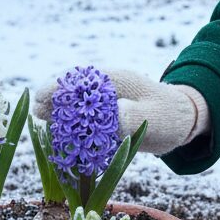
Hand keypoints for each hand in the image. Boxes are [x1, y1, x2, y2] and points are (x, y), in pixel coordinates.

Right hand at [32, 68, 199, 154]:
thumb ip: (132, 116)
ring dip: (59, 115)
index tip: (41, 102)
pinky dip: (72, 127)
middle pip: (70, 90)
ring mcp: (104, 102)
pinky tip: (63, 140)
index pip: (78, 80)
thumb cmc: (169, 116)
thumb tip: (113, 114)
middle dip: (52, 102)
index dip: (57, 89)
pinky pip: (83, 119)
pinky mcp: (105, 116)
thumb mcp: (154, 118)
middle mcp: (105, 88)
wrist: (182, 121)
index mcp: (114, 81)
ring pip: (73, 105)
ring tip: (45, 129)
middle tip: (37, 116)